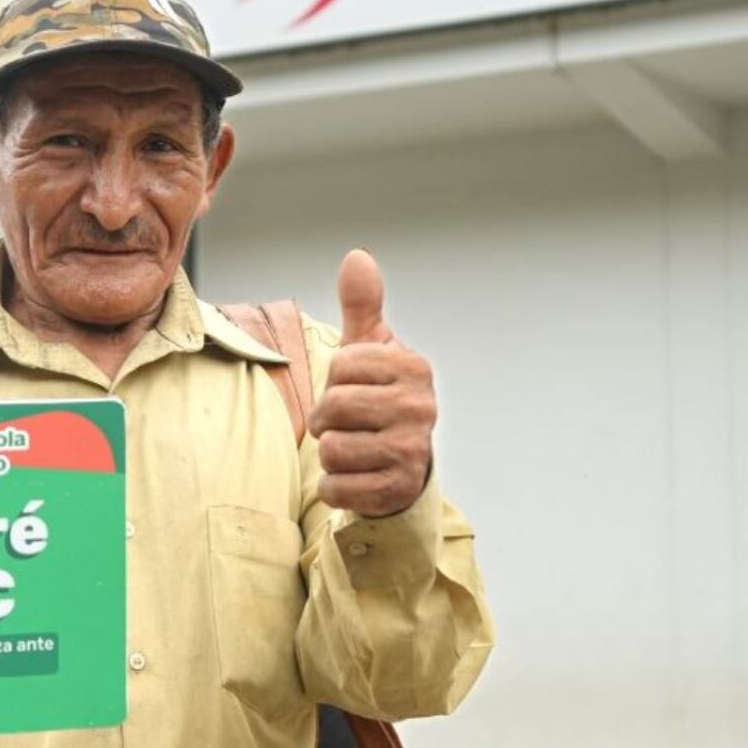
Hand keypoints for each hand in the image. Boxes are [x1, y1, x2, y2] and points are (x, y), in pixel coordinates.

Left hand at [310, 250, 435, 517]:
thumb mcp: (371, 350)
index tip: (353, 389)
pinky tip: (356, 477)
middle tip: (345, 424)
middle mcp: (420, 408)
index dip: (333, 381)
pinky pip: (337, 488)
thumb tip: (357, 256)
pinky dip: (334, 487)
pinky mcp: (398, 490)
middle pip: (334, 407)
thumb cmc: (378, 398)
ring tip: (353, 450)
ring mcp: (413, 451)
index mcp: (412, 367)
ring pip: (332, 450)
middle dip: (326, 419)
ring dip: (330, 455)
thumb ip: (362, 305)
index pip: (340, 366)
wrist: (403, 465)